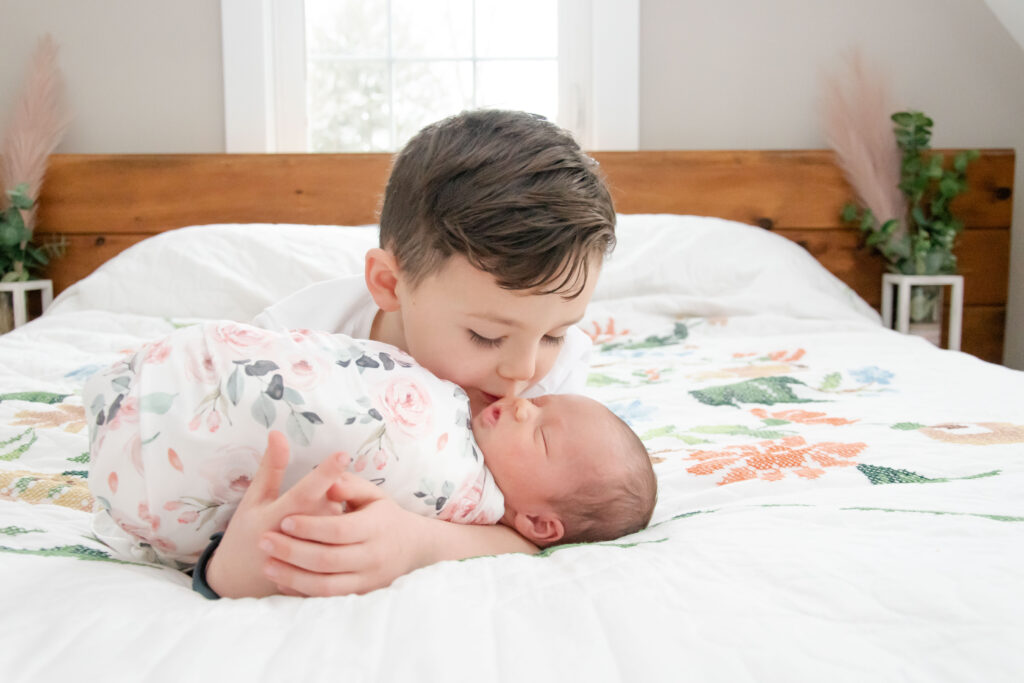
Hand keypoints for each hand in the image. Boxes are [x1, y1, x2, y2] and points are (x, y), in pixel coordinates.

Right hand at [205, 430, 348, 597]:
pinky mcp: (320, 568)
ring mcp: (310, 555)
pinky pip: (340, 541)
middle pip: (329, 503)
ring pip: (337, 521)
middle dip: (333, 489)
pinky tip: (325, 531)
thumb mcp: (254, 499)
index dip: (325, 473)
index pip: (306, 492)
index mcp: (276, 517)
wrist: (240, 581)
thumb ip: (270, 468)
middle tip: (321, 490)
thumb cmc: (245, 532)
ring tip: (312, 517)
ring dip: (333, 510)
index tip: (343, 454)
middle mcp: (296, 537)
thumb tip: (277, 433)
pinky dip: (337, 529)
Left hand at [259, 473, 430, 596]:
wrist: (412, 548)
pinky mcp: (360, 595)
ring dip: (293, 576)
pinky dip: (302, 593)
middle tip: (264, 541)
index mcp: (376, 526)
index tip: (285, 520)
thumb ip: (350, 485)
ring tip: (267, 565)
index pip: (339, 529)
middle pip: (328, 559)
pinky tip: (281, 583)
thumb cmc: (383, 516)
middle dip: (293, 551)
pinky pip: (327, 599)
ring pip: (326, 585)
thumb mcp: (373, 495)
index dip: (310, 526)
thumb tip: (328, 483)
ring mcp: (367, 579)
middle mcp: (373, 555)